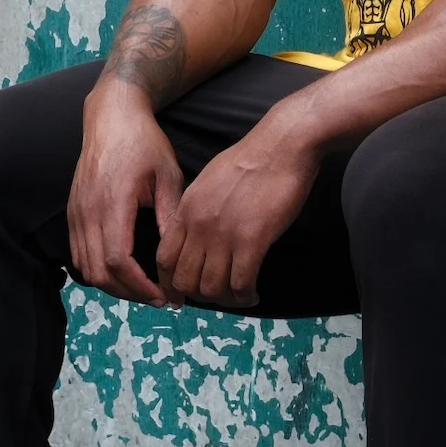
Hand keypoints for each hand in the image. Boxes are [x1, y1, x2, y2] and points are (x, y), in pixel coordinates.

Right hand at [69, 87, 186, 305]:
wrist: (112, 115)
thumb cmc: (144, 142)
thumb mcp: (167, 175)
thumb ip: (171, 216)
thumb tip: (178, 256)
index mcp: (113, 203)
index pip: (119, 261)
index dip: (141, 286)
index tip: (165, 295)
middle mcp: (88, 211)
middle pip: (101, 273)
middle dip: (130, 293)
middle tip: (159, 298)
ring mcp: (76, 212)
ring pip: (87, 268)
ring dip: (114, 286)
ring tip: (143, 289)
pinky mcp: (72, 212)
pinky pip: (79, 254)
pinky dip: (98, 271)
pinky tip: (122, 272)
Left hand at [158, 118, 318, 307]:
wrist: (281, 145)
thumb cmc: (251, 159)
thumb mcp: (209, 182)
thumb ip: (197, 210)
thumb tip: (195, 235)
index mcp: (187, 210)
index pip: (165, 259)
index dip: (170, 284)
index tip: (180, 296)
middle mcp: (199, 225)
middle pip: (184, 280)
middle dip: (198, 296)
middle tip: (217, 296)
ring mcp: (224, 234)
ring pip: (211, 288)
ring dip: (225, 300)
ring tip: (238, 296)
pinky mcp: (252, 240)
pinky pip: (240, 284)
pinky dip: (246, 296)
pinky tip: (254, 294)